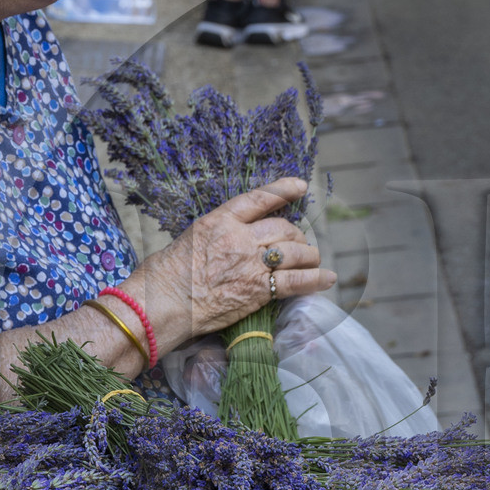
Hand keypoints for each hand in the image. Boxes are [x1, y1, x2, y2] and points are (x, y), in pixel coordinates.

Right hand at [134, 179, 335, 351]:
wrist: (162, 302)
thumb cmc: (166, 274)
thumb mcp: (191, 238)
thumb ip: (217, 232)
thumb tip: (232, 238)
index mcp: (220, 220)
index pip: (259, 198)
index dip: (284, 190)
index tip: (300, 186)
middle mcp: (239, 237)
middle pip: (284, 228)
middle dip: (297, 236)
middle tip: (299, 245)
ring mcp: (251, 264)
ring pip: (295, 252)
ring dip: (309, 256)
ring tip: (313, 261)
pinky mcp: (258, 290)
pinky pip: (296, 281)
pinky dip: (316, 279)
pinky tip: (327, 278)